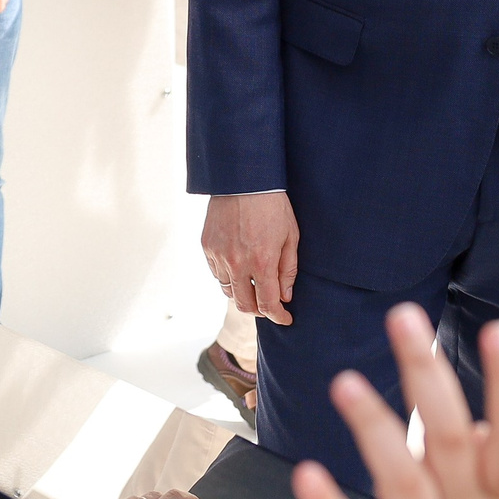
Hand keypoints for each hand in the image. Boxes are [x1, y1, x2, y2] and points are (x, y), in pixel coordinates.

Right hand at [201, 190, 299, 326]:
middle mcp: (238, 263)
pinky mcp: (208, 247)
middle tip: (269, 305)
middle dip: (259, 310)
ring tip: (254, 286)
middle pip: (244, 304)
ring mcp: (219, 256)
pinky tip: (239, 269)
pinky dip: (229, 278)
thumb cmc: (273, 205)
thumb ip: (288, 269)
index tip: (286, 319)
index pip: (268, 304)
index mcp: (262, 262)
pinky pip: (217, 274)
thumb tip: (285, 296)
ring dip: (243, 294)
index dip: (278, 317)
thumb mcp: (290, 236)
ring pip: (228, 291)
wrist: (244, 180)